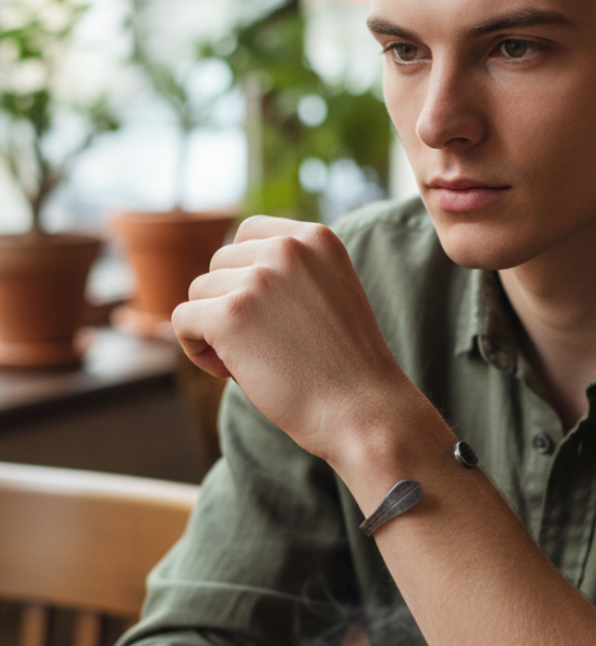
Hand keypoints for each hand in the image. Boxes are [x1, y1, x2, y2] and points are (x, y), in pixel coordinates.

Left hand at [171, 215, 410, 463]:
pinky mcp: (231, 315)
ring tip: (252, 362)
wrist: (363, 412)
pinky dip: (195, 347)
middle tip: (264, 346)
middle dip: (230, 302)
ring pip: (200, 292)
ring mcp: (258, 280)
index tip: (266, 314)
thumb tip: (222, 276)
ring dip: (213, 328)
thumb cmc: (346, 366)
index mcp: (317, 238)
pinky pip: (183, 320)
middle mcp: (287, 249)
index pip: (249, 233)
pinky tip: (228, 371)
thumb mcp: (330, 295)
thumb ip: (289, 273)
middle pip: (221, 263)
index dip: (245, 274)